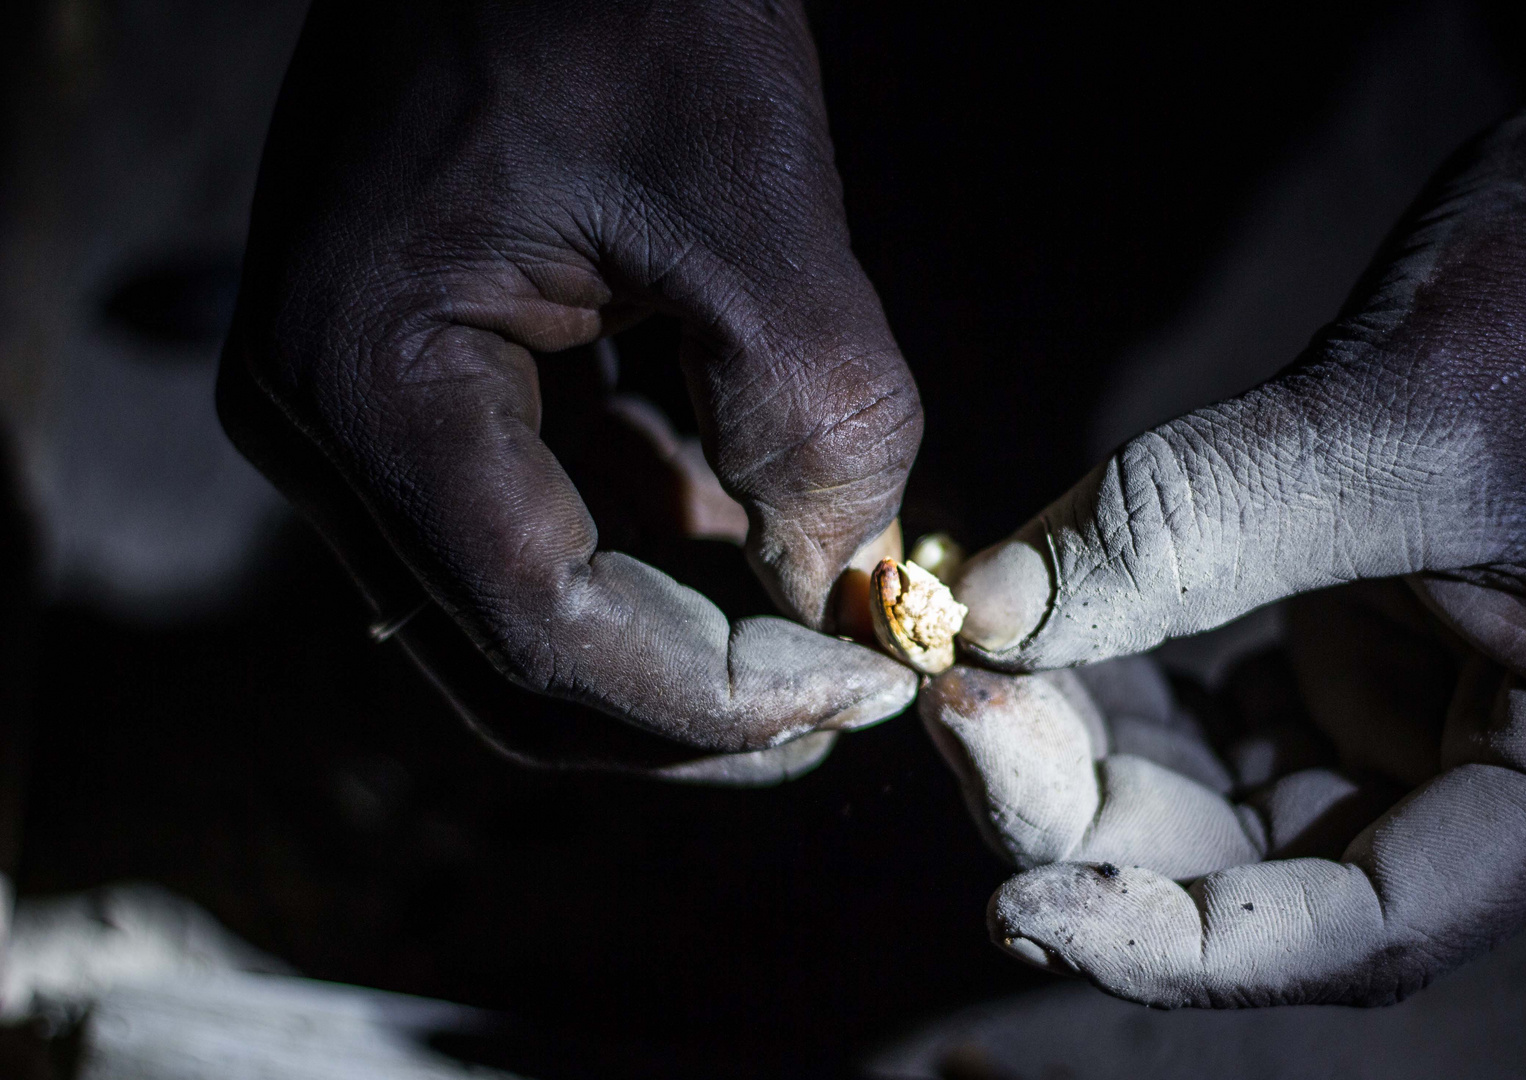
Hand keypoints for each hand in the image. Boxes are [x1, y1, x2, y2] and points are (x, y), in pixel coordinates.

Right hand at [218, 0, 921, 778]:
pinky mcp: (436, 387)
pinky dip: (667, 548)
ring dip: (690, 635)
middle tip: (848, 704)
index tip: (867, 690)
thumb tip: (851, 591)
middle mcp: (332, 423)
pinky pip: (550, 522)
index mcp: (367, 379)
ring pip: (535, 609)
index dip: (717, 696)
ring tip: (835, 620)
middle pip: (518, 657)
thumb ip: (815, 415)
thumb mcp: (752, 201)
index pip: (543, 624)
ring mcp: (373, 413)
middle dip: (696, 705)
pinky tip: (770, 527)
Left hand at [925, 3, 1525, 1004]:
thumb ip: (1192, 529)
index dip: (1173, 939)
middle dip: (1097, 807)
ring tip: (975, 657)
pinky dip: (1125, 666)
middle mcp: (1514, 765)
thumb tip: (989, 611)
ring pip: (1227, 786)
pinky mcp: (1378, 624)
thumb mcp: (1401, 420)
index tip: (1014, 906)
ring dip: (1094, 741)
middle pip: (1265, 860)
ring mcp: (1439, 697)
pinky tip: (1033, 618)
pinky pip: (1225, 692)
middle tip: (960, 706)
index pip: (1358, 928)